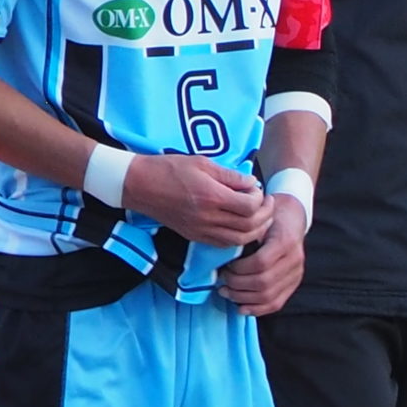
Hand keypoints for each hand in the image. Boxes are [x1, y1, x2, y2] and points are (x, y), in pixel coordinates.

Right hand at [123, 154, 273, 247]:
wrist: (139, 185)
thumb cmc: (169, 168)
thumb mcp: (202, 162)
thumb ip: (230, 175)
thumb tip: (252, 182)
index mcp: (211, 196)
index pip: (249, 206)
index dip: (259, 198)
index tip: (256, 188)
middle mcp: (208, 217)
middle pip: (249, 226)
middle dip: (264, 216)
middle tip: (266, 203)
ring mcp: (200, 230)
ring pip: (239, 240)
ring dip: (255, 231)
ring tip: (259, 217)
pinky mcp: (194, 236)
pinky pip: (223, 244)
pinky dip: (238, 238)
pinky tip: (240, 227)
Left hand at [217, 192, 307, 315]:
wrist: (291, 218)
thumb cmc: (269, 217)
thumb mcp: (258, 218)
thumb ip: (245, 235)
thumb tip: (221, 255)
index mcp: (285, 241)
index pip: (260, 263)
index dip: (239, 269)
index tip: (225, 267)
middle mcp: (294, 260)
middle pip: (263, 282)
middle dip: (237, 285)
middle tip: (221, 281)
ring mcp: (296, 274)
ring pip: (268, 296)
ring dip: (243, 298)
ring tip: (226, 292)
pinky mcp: (294, 284)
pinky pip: (276, 303)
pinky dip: (257, 309)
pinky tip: (240, 307)